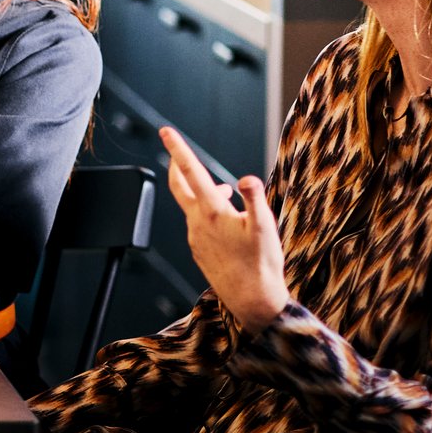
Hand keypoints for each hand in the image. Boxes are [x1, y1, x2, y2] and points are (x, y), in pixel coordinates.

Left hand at [161, 126, 287, 333]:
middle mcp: (197, 222)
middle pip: (179, 185)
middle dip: (177, 164)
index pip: (191, 171)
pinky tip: (226, 220)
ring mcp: (195, 237)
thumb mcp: (265, 227)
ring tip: (224, 189)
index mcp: (212, 211)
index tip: (166, 130)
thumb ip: (255, 199)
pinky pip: (198, 224)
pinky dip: (206, 212)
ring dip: (202, 192)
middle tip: (176, 148)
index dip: (178, 148)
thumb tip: (245, 178)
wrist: (252, 302)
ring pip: (192, 205)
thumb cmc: (261, 264)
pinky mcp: (199, 250)